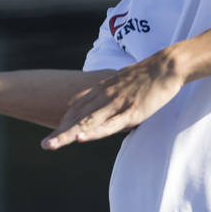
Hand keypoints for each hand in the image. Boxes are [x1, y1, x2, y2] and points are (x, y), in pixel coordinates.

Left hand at [41, 52, 183, 149]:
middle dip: (60, 132)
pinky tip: (80, 137)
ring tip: (52, 145)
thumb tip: (101, 101)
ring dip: (68, 134)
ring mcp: (116, 105)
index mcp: (101, 91)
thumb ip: (107, 93)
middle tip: (44, 145)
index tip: (52, 136)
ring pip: (88, 122)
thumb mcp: (120, 83)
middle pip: (78, 117)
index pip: (78, 109)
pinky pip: (109, 125)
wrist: (166, 65)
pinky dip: (94, 132)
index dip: (64, 123)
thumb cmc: (146, 75)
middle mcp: (104, 97)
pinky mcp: (130, 112)